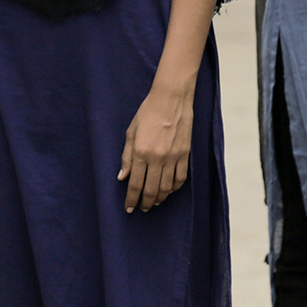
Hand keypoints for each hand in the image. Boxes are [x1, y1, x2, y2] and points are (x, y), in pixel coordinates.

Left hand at [119, 74, 194, 212]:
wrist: (171, 98)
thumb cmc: (148, 112)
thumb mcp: (131, 132)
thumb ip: (126, 156)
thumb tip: (122, 177)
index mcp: (140, 153)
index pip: (135, 184)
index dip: (131, 199)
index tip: (129, 208)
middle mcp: (156, 158)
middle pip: (150, 190)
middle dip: (145, 203)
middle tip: (142, 208)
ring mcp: (172, 157)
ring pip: (166, 188)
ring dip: (159, 198)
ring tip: (154, 201)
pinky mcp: (184, 154)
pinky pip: (180, 178)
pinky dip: (175, 188)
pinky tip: (170, 190)